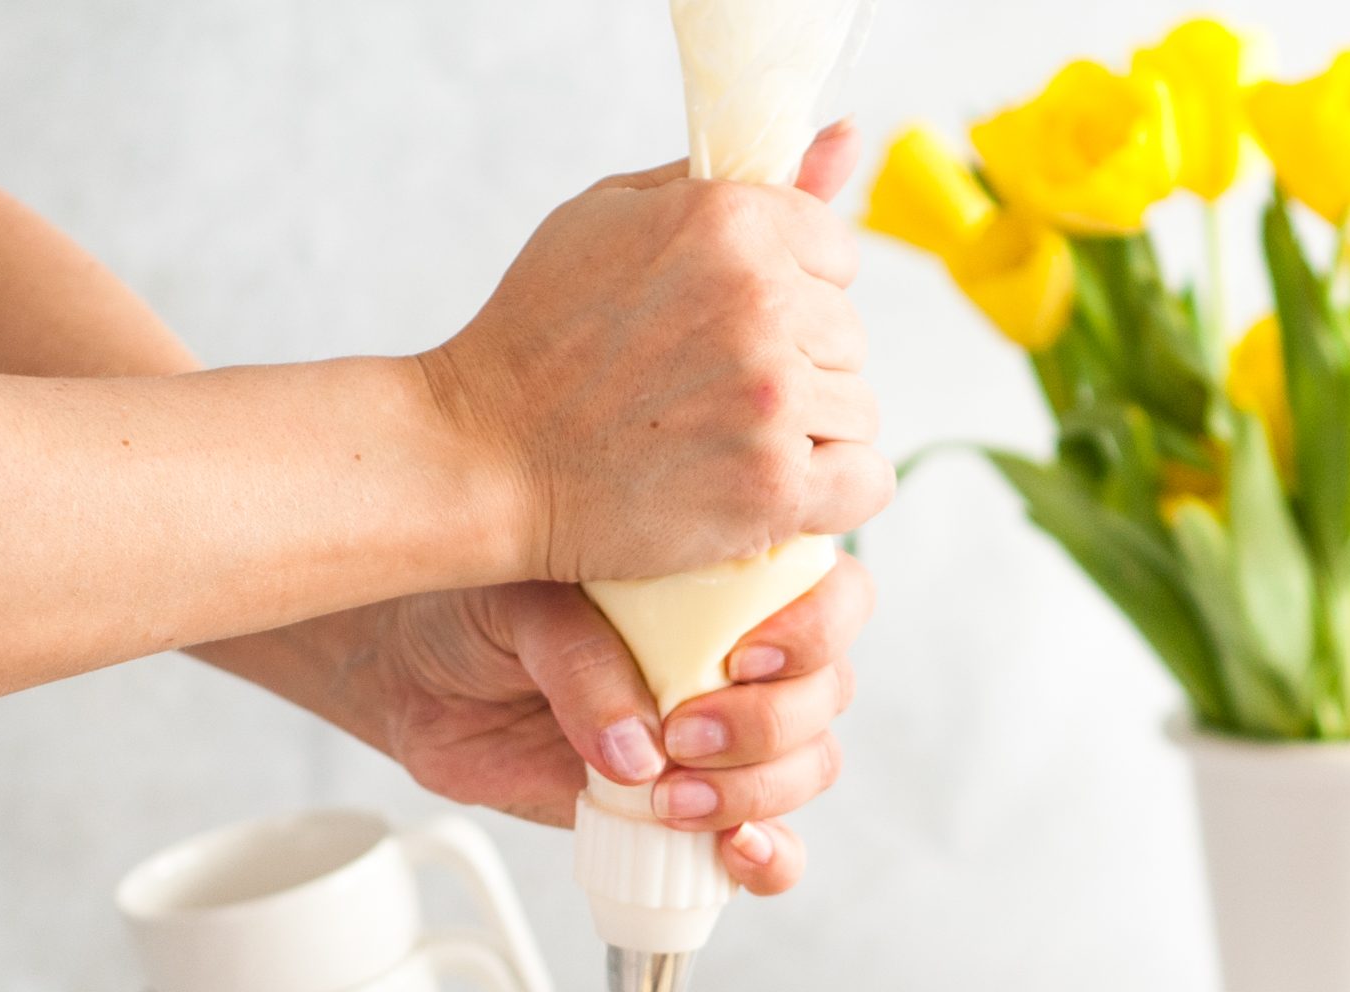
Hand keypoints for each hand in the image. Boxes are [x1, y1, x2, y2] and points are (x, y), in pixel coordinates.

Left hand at [219, 553, 871, 895]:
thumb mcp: (520, 602)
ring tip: (670, 800)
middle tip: (683, 736)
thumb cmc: (475, 610)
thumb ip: (582, 660)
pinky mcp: (693, 807)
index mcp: (727, 577)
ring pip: (806, 769)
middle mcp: (742, 655)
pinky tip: (732, 855)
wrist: (414, 673)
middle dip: (768, 727)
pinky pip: (766, 845)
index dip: (813, 631)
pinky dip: (767, 859)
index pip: (830, 596)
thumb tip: (636, 754)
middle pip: (824, 696)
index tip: (744, 658)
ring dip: (755, 793)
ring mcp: (724, 736)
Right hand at [422, 124, 891, 583]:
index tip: (731, 328)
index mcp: (732, 221)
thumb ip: (735, 179)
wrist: (485, 456)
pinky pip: (864, 484)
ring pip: (857, 410)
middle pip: (848, 335)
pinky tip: (771, 490)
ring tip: (727, 443)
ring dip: (808, 432)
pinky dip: (829, 494)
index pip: (837, 254)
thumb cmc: (540, 338)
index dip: (789, 295)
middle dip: (796, 364)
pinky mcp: (771, 485)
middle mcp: (760, 301)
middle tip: (713, 393)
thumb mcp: (618, 215)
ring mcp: (770, 397)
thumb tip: (845, 139)